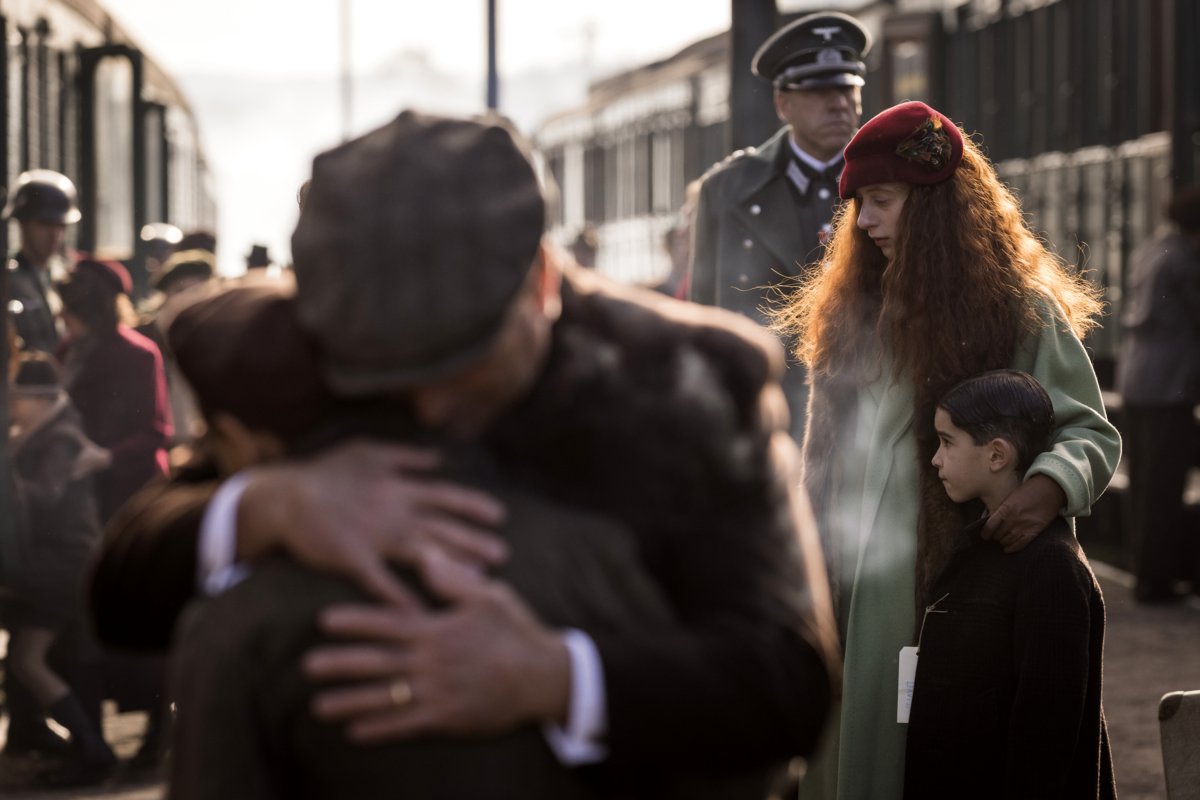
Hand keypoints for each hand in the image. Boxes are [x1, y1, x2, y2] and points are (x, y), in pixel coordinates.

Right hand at [237, 440, 508, 606]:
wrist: (283, 497)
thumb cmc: (326, 472)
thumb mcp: (368, 452)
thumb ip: (405, 455)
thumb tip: (438, 457)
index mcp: (398, 486)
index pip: (445, 496)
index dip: (473, 505)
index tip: (501, 516)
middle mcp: (393, 509)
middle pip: (442, 525)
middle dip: (474, 539)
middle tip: (504, 554)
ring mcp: (375, 535)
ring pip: (423, 551)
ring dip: (454, 566)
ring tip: (482, 581)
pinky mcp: (354, 558)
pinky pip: (382, 581)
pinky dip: (402, 597)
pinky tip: (423, 613)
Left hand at [303, 552, 570, 740]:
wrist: (542, 676)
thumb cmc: (516, 631)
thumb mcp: (488, 596)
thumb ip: (452, 579)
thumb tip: (424, 554)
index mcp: (436, 629)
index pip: (386, 623)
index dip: (354, 621)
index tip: (324, 620)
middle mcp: (430, 661)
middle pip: (375, 662)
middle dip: (339, 663)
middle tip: (306, 665)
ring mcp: (436, 692)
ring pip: (384, 697)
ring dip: (349, 701)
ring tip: (318, 705)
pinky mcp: (446, 718)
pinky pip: (405, 726)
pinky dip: (378, 729)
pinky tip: (354, 733)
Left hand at [982, 474, 1065, 552]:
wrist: (1049, 489)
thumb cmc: (1028, 491)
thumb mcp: (1010, 497)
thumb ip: (1001, 509)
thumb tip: (991, 520)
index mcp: (1006, 508)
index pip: (990, 525)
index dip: (985, 533)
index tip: (984, 535)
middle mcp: (1014, 518)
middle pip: (998, 535)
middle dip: (994, 537)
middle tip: (994, 536)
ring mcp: (1025, 526)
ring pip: (1008, 541)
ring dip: (1003, 542)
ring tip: (1002, 540)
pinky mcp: (1035, 531)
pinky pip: (1021, 544)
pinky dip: (1012, 548)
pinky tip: (1008, 549)